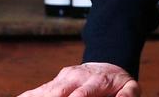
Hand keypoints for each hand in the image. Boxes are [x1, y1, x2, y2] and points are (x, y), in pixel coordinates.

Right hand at [16, 62, 139, 96]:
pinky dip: (28, 96)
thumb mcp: (130, 87)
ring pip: (46, 90)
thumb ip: (128, 95)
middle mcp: (76, 78)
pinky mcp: (54, 82)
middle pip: (58, 92)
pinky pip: (37, 91)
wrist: (107, 65)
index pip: (81, 94)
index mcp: (95, 81)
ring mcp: (63, 79)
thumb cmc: (118, 83)